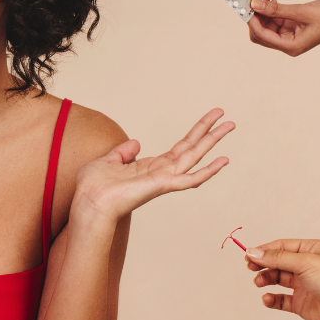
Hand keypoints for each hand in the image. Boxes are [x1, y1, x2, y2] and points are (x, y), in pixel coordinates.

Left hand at [72, 109, 231, 224]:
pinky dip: (208, 171)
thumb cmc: (95, 186)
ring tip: (231, 126)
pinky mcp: (162, 185)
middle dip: (210, 133)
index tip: (211, 119)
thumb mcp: (109, 160)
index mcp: (152, 167)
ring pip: (195, 157)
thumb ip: (124, 152)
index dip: (196, 132)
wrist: (89, 201)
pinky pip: (190, 179)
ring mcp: (164, 179)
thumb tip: (136, 143)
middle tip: (229, 120)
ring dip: (213, 141)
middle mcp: (162, 173)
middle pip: (193, 148)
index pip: (181, 147)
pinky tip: (223, 160)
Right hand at [245, 239, 319, 319]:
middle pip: (277, 262)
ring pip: (277, 279)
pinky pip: (281, 299)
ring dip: (265, 279)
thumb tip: (253, 252)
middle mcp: (307, 266)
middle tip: (250, 268)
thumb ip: (276, 258)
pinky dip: (271, 299)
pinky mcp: (301, 303)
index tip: (248, 255)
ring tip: (259, 283)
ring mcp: (304, 285)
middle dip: (263, 264)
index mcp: (311, 250)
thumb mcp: (304, 262)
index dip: (264, 250)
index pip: (282, 246)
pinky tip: (267, 299)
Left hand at [247, 0, 319, 55]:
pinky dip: (272, 9)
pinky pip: (276, 19)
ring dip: (263, 10)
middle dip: (255, 16)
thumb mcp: (302, 11)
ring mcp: (291, 36)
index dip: (251, 20)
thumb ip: (276, 9)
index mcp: (291, 46)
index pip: (262, 35)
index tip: (245, 4)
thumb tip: (254, 5)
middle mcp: (288, 44)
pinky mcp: (293, 27)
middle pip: (261, 33)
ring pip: (267, 25)